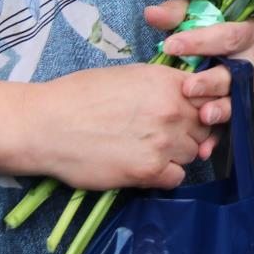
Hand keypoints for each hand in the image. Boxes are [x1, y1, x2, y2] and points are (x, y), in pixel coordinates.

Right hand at [25, 64, 210, 190]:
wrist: (46, 125)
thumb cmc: (79, 96)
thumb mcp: (128, 75)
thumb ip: (162, 84)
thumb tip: (183, 93)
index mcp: (167, 81)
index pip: (208, 95)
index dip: (199, 105)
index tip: (187, 113)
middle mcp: (171, 110)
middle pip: (204, 126)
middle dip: (189, 131)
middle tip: (163, 135)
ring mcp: (163, 141)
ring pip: (193, 152)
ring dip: (177, 154)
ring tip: (149, 150)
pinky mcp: (148, 171)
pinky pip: (177, 178)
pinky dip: (165, 176)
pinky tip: (145, 167)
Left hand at [146, 0, 253, 159]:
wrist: (216, 46)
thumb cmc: (206, 26)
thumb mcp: (194, 12)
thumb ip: (175, 13)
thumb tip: (152, 14)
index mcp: (247, 34)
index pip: (229, 36)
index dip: (201, 41)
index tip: (171, 45)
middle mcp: (251, 63)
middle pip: (236, 74)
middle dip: (212, 82)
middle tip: (188, 87)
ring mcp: (244, 89)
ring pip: (235, 102)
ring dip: (219, 110)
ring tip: (202, 116)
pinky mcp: (235, 110)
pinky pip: (228, 127)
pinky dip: (216, 139)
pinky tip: (203, 149)